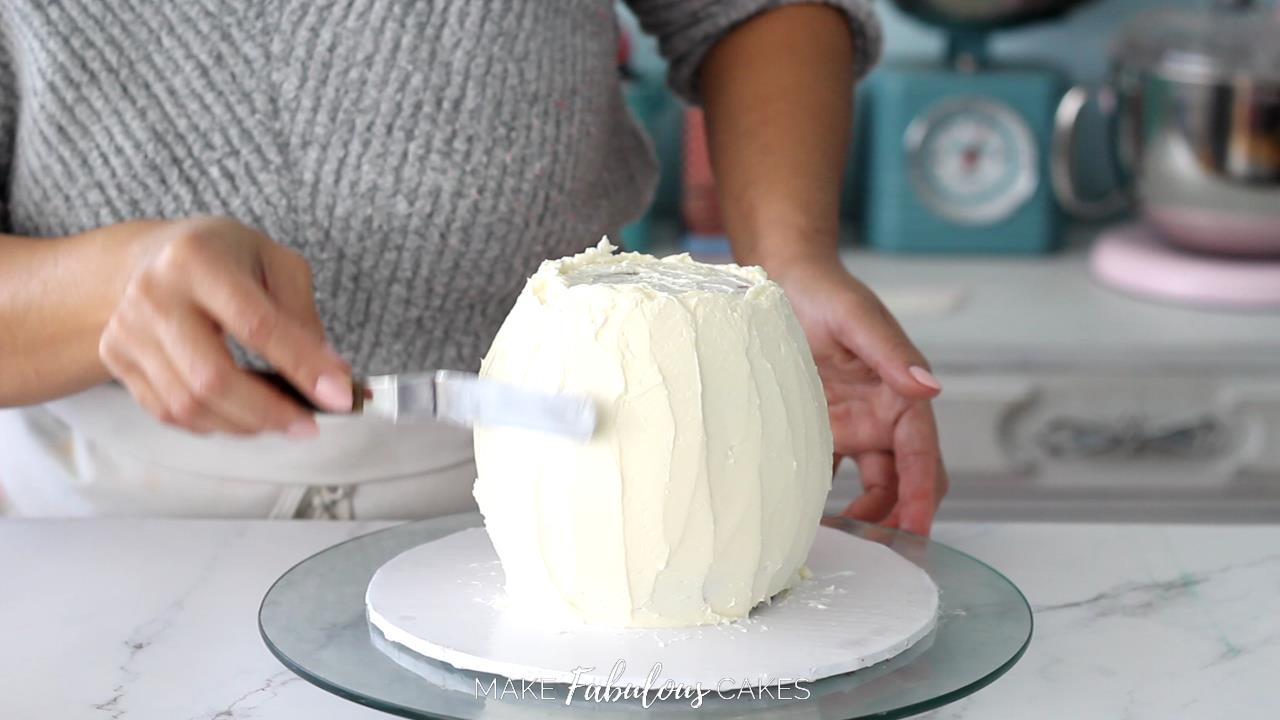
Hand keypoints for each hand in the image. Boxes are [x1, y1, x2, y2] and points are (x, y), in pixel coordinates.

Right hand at [98, 216, 351, 436]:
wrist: (150, 257)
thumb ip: (303, 316)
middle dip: (270, 412)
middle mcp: (154, 295)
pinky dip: (213, 424)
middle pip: (213, 377)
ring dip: (245, 423)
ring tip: (280, 419)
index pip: (256, 325)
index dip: (302, 366)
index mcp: (198, 260)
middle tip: (309, 425)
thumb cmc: (222, 257)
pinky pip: (168, 411)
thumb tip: (331, 374)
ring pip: (189, 404)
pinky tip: (242, 415)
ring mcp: (128, 330)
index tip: (339, 396)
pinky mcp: (116, 359)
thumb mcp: (275, 263)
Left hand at [771, 259, 947, 535]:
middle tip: (872, 554)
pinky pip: (826, 476)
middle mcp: (882, 419)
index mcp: (901, 396)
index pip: (922, 458)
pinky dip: (819, 502)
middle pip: (903, 485)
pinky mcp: (819, 431)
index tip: (915, 532)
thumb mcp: (857, 316)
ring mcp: (851, 429)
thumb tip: (930, 388)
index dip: (922, 497)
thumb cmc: (825, 292)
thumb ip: (890, 353)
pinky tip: (799, 521)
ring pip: (870, 490)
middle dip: (896, 522)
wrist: (782, 280)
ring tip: (836, 545)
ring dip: (862, 519)